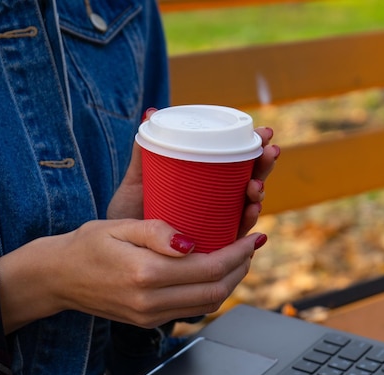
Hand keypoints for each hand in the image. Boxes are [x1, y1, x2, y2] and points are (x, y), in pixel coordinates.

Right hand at [0, 218, 266, 331]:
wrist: (58, 277)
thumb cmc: (86, 246)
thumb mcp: (119, 227)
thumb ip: (157, 233)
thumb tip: (192, 242)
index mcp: (145, 274)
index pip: (209, 268)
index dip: (237, 253)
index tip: (251, 237)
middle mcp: (150, 301)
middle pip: (215, 291)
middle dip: (240, 268)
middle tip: (250, 247)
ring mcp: (149, 315)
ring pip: (207, 305)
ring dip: (229, 283)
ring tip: (238, 259)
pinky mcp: (148, 320)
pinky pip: (191, 310)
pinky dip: (210, 292)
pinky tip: (213, 274)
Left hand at [108, 109, 279, 235]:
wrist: (113, 253)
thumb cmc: (129, 215)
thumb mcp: (138, 180)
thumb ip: (144, 152)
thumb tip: (151, 112)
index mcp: (204, 184)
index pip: (236, 162)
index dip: (254, 147)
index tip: (264, 132)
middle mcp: (215, 204)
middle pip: (249, 181)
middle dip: (264, 165)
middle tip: (270, 151)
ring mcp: (215, 226)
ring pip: (247, 207)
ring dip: (258, 194)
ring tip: (255, 185)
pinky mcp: (211, 248)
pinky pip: (234, 237)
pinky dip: (245, 225)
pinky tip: (250, 215)